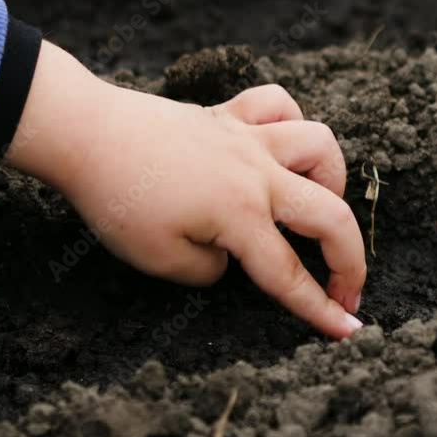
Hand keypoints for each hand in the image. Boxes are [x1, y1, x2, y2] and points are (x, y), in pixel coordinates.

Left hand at [6, 41, 365, 337]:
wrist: (85, 134)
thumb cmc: (117, 200)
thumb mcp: (158, 260)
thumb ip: (208, 270)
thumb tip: (229, 257)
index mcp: (240, 216)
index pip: (289, 274)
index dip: (321, 310)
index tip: (349, 333)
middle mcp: (256, 174)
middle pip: (329, 214)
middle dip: (351, 259)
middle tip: (348, 289)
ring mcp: (245, 137)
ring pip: (319, 143)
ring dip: (333, 178)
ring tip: (317, 204)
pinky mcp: (226, 114)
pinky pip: (276, 103)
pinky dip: (291, 122)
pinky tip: (281, 145)